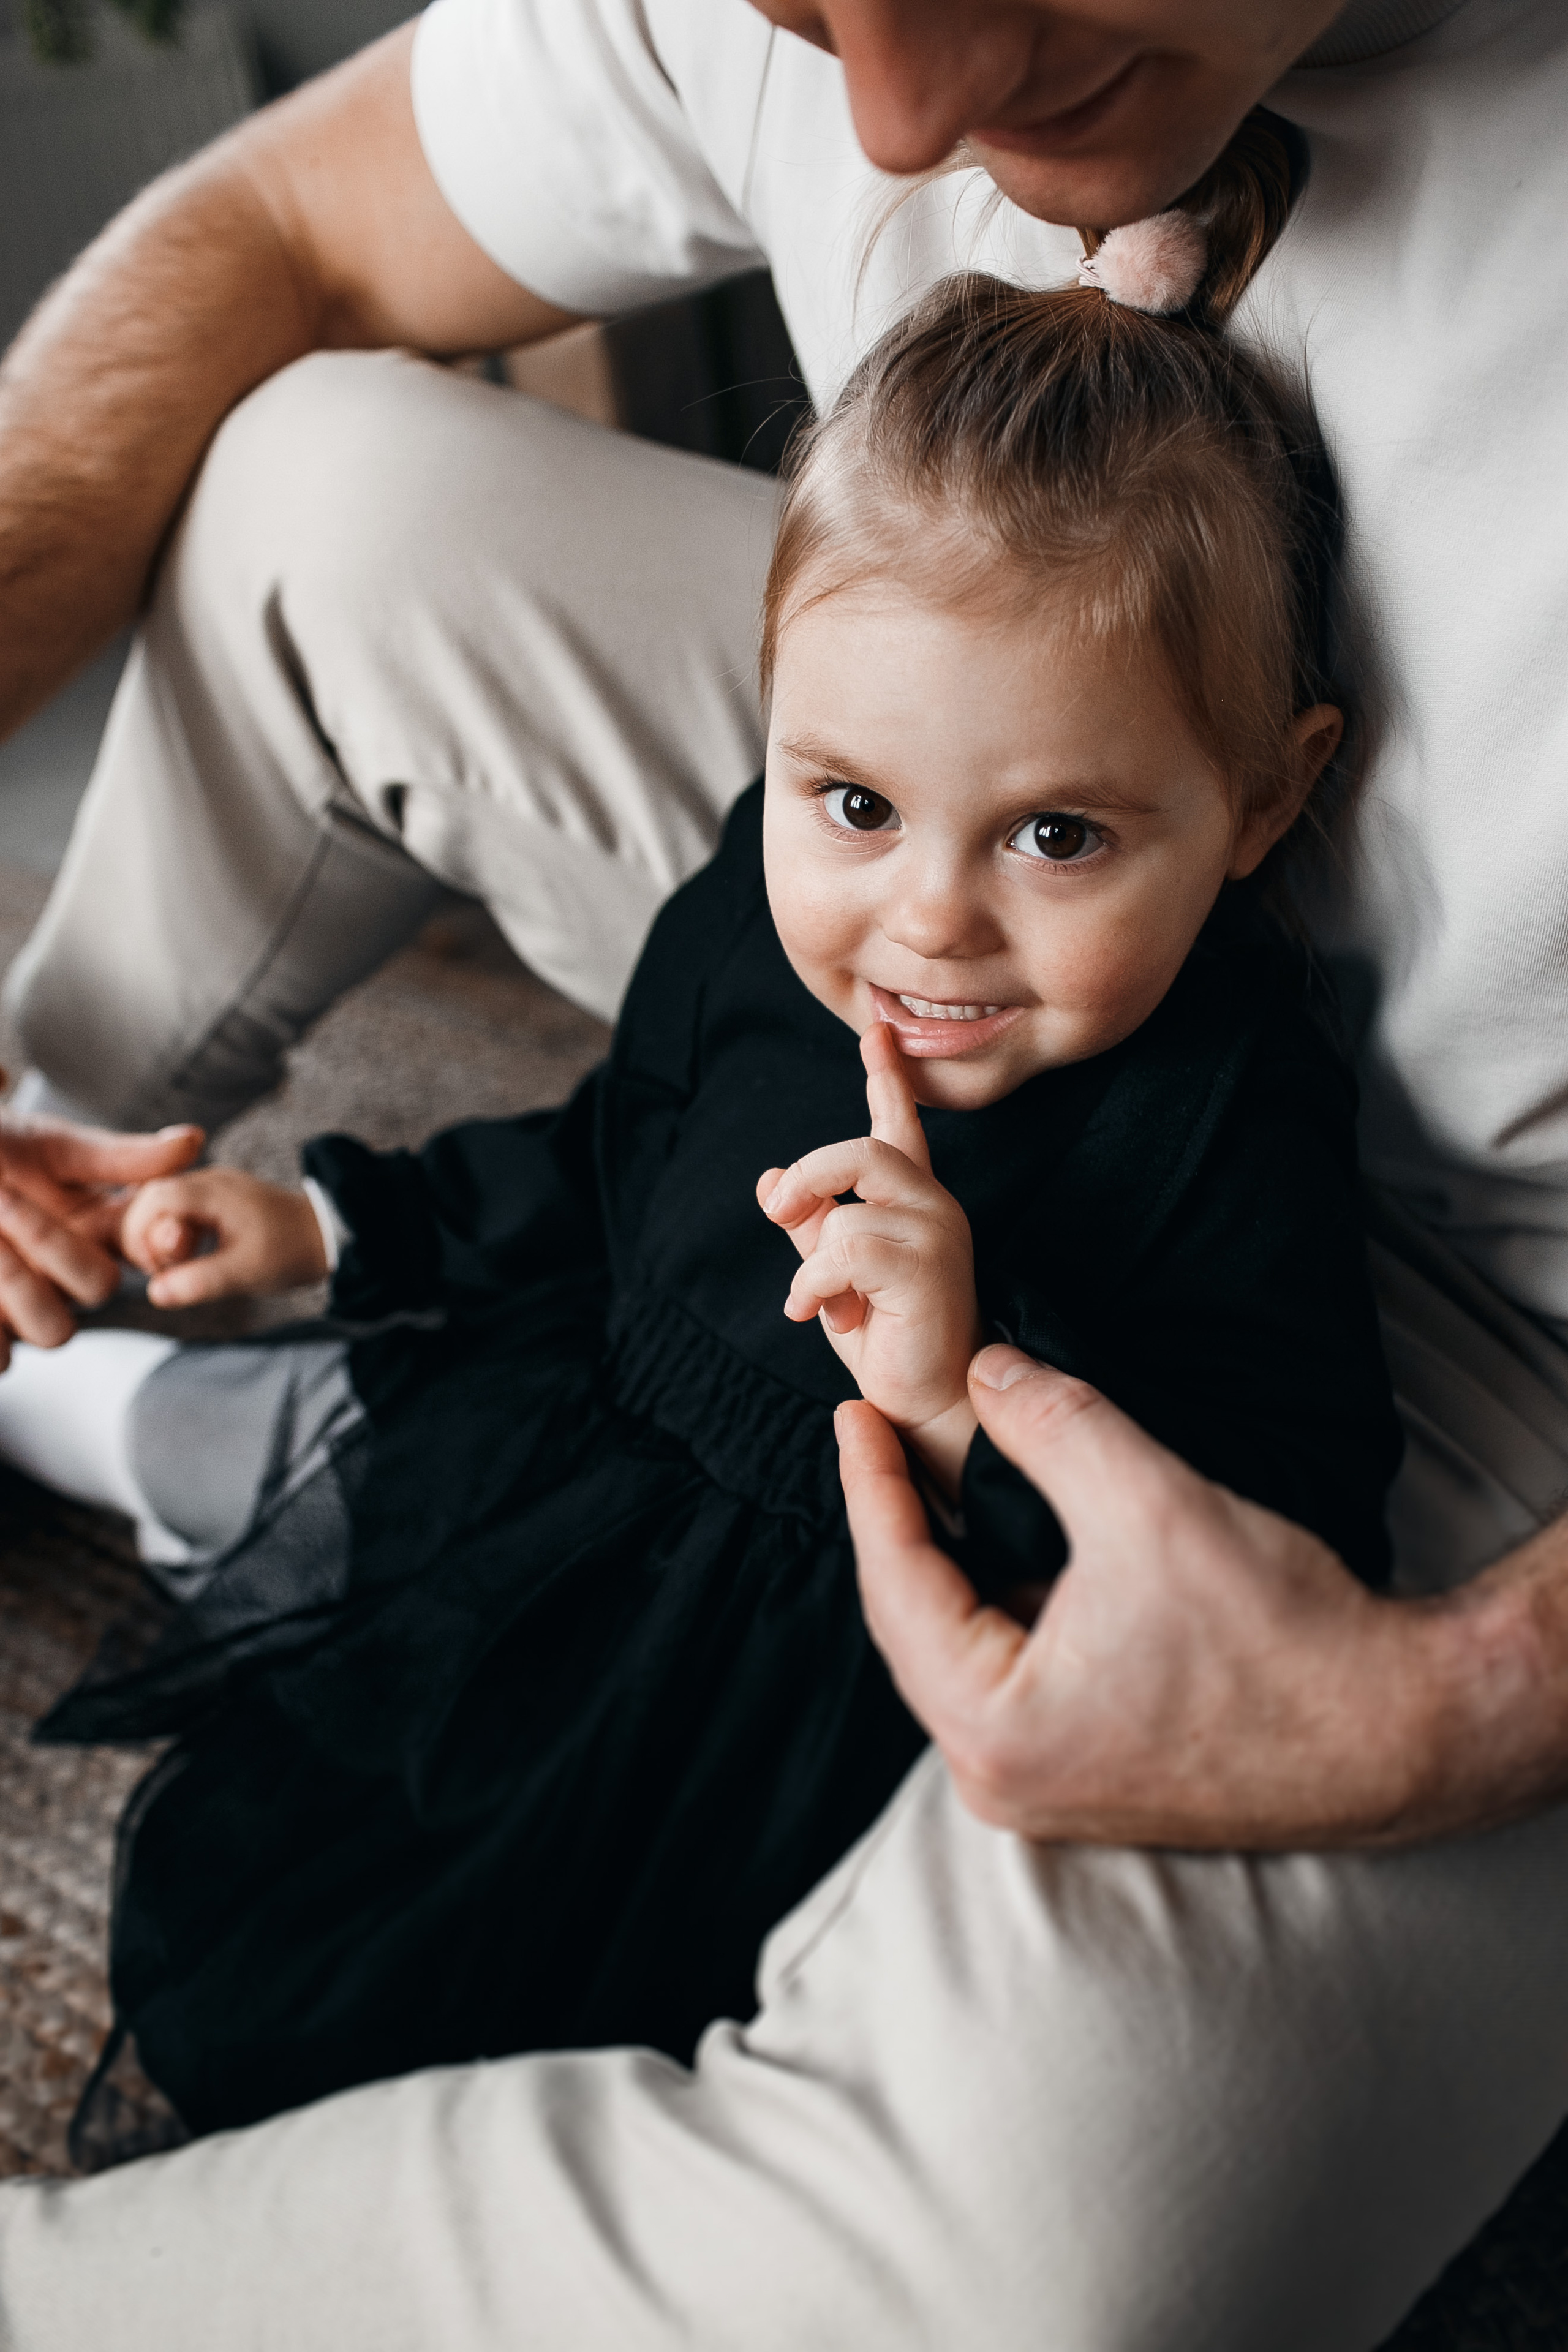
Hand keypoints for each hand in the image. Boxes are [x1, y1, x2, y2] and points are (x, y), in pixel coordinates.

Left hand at [0, 1093, 202, 1364]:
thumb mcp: (51, 1145)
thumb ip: (119, 1155)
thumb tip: (194, 1139)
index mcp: (99, 1232)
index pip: (154, 1249)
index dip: (164, 1242)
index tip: (156, 1221)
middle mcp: (68, 1276)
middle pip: (99, 1292)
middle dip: (53, 1247)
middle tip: (3, 1198)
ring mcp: (26, 1308)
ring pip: (54, 1331)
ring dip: (18, 1285)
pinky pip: (1, 1360)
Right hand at [120, 1168, 328, 1305]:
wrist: (332, 1234)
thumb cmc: (292, 1251)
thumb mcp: (246, 1272)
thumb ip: (200, 1281)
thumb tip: (155, 1293)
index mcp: (213, 1191)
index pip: (153, 1198)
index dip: (142, 1234)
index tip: (157, 1268)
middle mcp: (210, 1181)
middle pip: (152, 1198)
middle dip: (147, 1236)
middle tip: (163, 1271)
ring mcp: (215, 1188)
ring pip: (165, 1205)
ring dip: (160, 1236)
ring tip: (174, 1268)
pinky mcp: (220, 1201)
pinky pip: (182, 1210)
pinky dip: (176, 1233)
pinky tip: (187, 1258)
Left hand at [759, 1023, 982, 1494]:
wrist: (925, 1405)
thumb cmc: (888, 1342)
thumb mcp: (834, 1277)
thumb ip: (809, 1227)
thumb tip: (766, 1180)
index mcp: (912, 1202)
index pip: (900, 1125)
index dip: (888, 1076)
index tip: (876, 1030)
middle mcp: (933, 1207)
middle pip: (863, 1149)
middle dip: (810, 1175)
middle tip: (780, 1213)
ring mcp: (936, 1233)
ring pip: (848, 1203)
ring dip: (812, 1260)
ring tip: (819, 1303)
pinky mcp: (927, 1267)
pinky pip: (845, 1247)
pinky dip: (814, 1284)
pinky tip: (820, 1315)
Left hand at [838, 1345, 1464, 1851]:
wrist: (1402, 1731)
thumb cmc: (1284, 1639)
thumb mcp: (1148, 1505)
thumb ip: (1051, 1424)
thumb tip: (985, 1368)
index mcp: (994, 1729)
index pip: (894, 1585)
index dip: (870, 1487)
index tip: (850, 1414)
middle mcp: (1001, 1779)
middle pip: (914, 1625)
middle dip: (901, 1522)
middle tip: (879, 1433)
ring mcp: (1044, 1786)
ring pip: (961, 1649)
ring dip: (950, 1562)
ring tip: (930, 1472)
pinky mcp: (1090, 1773)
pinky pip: (1010, 1673)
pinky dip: (999, 1600)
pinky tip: (1003, 1539)